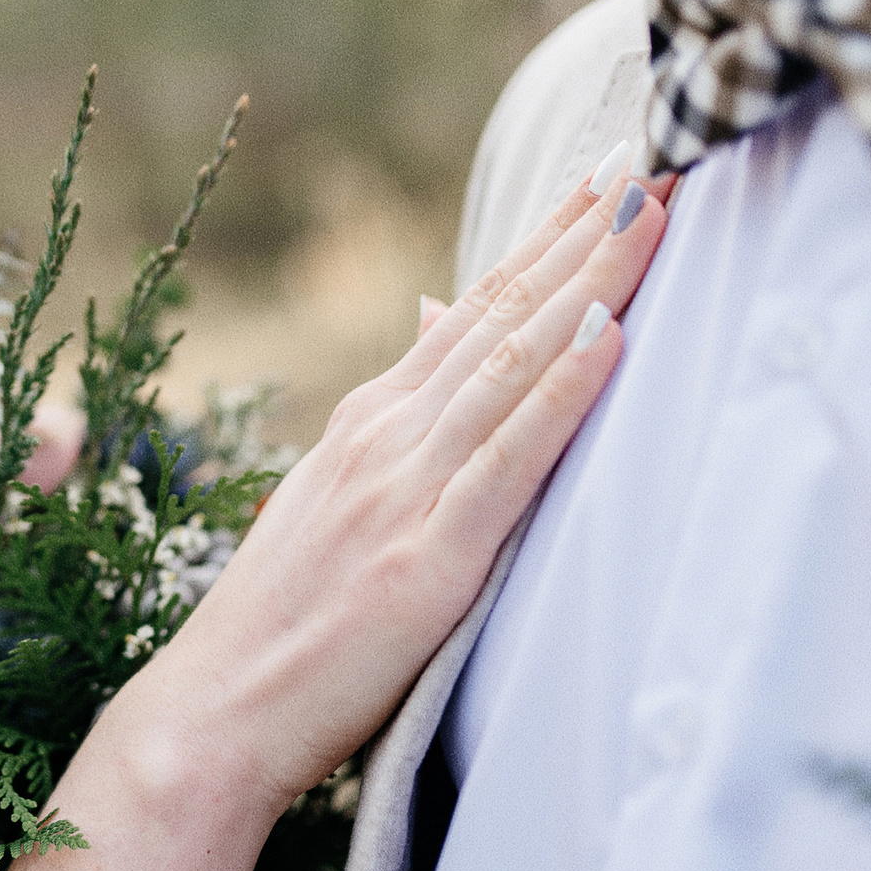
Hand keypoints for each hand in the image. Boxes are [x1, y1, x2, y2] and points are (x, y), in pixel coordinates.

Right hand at [112, 167, 670, 819]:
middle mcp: (385, 436)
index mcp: (367, 423)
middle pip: (502, 313)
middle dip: (584, 233)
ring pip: (513, 360)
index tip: (609, 178)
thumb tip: (433, 318)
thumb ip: (393, 421)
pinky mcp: (428, 555)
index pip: (473, 309)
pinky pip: (509, 458)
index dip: (545, 240)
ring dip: (591, 280)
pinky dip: (564, 389)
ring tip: (651, 212)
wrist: (213, 711)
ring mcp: (404, 489)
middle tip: (657, 158)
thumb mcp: (330, 500)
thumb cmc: (279, 622)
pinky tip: (611, 334)